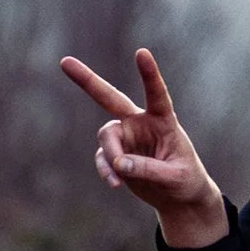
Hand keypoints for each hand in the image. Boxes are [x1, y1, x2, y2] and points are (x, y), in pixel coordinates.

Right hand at [56, 48, 227, 248]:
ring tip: (118, 179)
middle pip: (110, 97)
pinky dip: (106, 170)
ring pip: (106, 136)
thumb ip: (148, 169)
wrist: (178, 197)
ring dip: (110, 155)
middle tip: (64, 62)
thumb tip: (119, 164)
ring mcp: (126, 137)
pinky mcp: (116, 154)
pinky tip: (115, 183)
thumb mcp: (174, 177)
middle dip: (87, 80)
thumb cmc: (185, 181)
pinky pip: (103, 158)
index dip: (149, 74)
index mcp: (163, 120)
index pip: (156, 94)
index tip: (141, 53)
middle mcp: (140, 122)